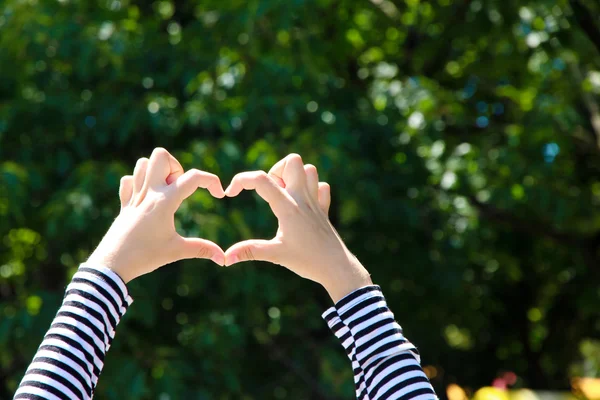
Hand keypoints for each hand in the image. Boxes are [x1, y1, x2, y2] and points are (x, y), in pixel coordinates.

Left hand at [87, 148, 225, 282]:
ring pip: (143, 163)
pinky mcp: (123, 203)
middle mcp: (149, 192)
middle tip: (179, 189)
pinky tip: (146, 198)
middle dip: (176, 166)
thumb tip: (223, 259)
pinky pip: (128, 180)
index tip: (219, 195)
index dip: (212, 181)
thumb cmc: (145, 256)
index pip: (193, 177)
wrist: (112, 264)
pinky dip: (138, 182)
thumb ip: (202, 249)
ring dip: (157, 171)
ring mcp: (133, 196)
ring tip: (165, 192)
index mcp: (165, 201)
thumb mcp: (177, 251)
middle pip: (161, 156)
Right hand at [223, 154, 371, 301]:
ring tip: (284, 195)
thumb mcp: (276, 255)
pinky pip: (321, 187)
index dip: (241, 180)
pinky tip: (302, 204)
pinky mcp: (324, 209)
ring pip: (309, 169)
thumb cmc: (307, 261)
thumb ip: (250, 251)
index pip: (261, 179)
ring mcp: (316, 202)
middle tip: (269, 192)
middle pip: (292, 161)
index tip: (230, 194)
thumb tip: (226, 258)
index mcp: (288, 207)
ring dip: (294, 176)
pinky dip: (311, 188)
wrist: (336, 268)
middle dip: (275, 170)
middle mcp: (303, 198)